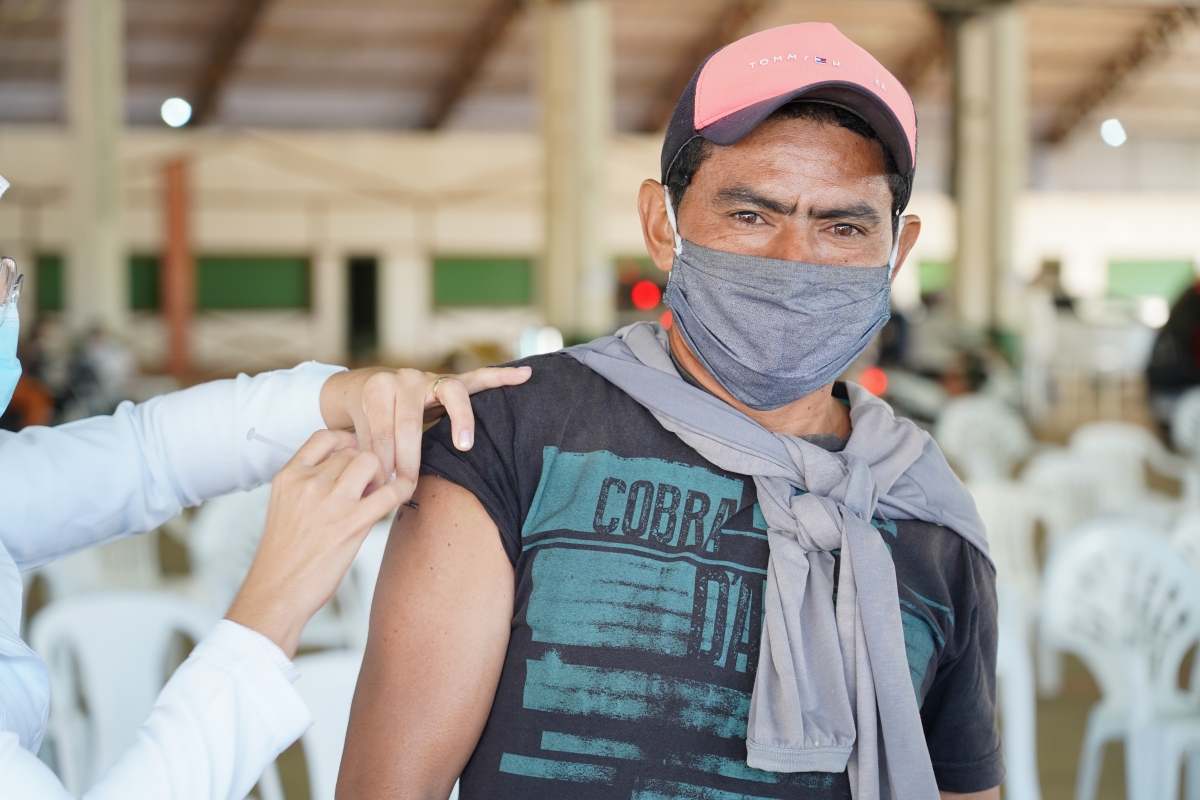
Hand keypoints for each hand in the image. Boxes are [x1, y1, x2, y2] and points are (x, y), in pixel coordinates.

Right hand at [226, 430, 406, 657]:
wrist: (276, 592)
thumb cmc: (283, 556)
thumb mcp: (284, 507)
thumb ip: (310, 484)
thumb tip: (349, 473)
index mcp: (288, 476)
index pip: (323, 437)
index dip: (346, 439)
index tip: (355, 450)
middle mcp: (308, 483)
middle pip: (352, 451)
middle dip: (365, 465)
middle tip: (368, 487)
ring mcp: (331, 501)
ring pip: (371, 462)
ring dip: (380, 474)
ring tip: (376, 494)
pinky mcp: (353, 523)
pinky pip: (391, 492)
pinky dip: (403, 487)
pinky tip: (404, 491)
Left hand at [319, 365, 531, 492]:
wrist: (364, 389)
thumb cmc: (364, 420)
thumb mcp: (356, 435)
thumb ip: (367, 458)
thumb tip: (374, 491)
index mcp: (377, 390)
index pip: (384, 432)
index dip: (386, 463)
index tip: (388, 489)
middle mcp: (403, 377)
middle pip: (412, 421)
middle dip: (410, 457)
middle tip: (408, 486)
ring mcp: (429, 377)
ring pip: (452, 396)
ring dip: (462, 422)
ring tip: (465, 444)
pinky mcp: (451, 381)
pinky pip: (479, 378)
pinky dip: (501, 377)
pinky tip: (524, 376)